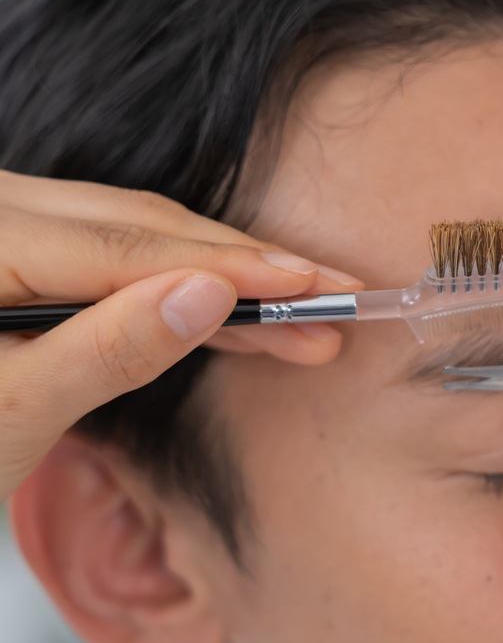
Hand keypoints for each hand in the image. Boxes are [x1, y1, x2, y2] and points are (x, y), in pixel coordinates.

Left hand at [0, 169, 360, 500]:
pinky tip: (239, 319)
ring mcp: (11, 231)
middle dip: (247, 271)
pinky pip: (120, 261)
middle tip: (330, 299)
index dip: (231, 265)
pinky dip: (183, 293)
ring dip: (227, 282)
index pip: (128, 246)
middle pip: (145, 229)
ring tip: (303, 322)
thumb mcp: (10, 413)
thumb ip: (106, 349)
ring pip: (141, 240)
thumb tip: (205, 295)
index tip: (310, 281)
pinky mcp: (30, 258)